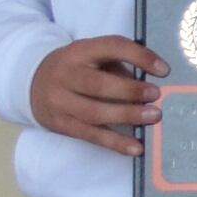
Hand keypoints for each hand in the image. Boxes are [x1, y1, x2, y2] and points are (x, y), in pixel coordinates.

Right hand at [30, 37, 165, 156]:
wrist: (33, 83)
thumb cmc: (77, 68)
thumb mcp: (93, 56)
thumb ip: (118, 66)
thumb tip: (153, 84)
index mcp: (79, 51)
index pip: (110, 48)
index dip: (138, 56)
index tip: (164, 69)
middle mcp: (66, 75)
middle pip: (98, 85)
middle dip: (130, 91)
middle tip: (156, 95)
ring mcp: (60, 102)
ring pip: (94, 113)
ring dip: (126, 116)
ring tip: (153, 117)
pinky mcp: (61, 125)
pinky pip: (91, 136)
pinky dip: (116, 143)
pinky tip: (136, 148)